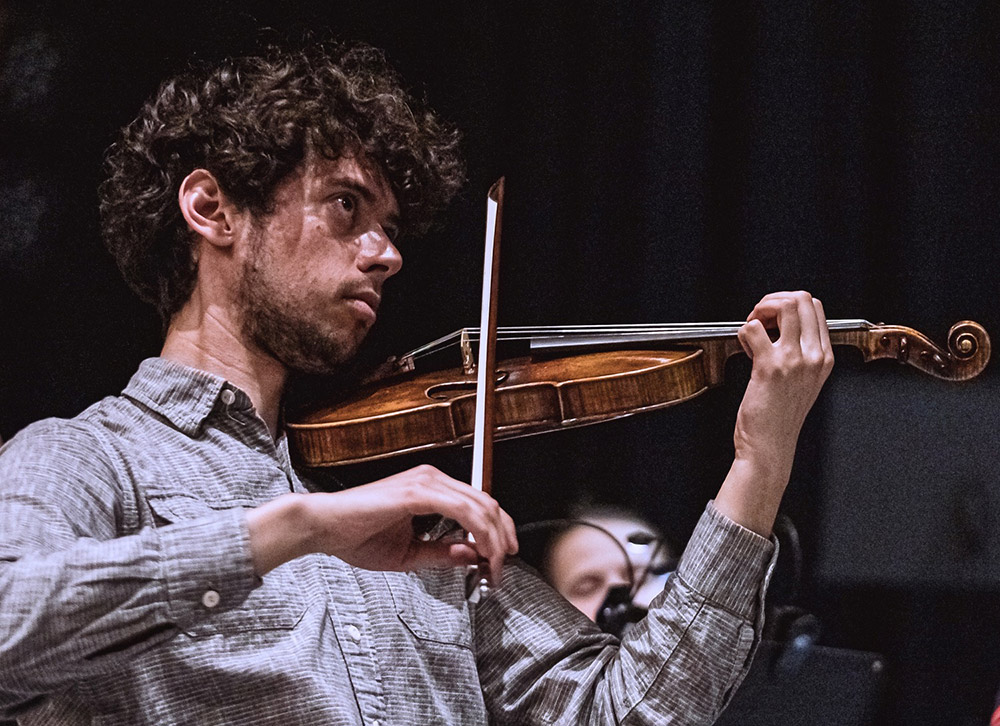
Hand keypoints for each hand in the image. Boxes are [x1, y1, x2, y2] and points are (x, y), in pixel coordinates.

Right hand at [247, 465, 518, 583]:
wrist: (322, 526)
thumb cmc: (354, 535)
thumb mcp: (409, 553)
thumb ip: (441, 553)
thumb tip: (472, 555)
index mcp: (431, 490)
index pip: (479, 505)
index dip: (496, 534)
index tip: (499, 560)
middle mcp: (431, 480)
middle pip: (487, 503)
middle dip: (501, 538)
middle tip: (501, 568)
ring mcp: (426, 482)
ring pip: (481, 505)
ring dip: (494, 538)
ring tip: (494, 564)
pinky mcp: (417, 491)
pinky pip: (462, 509)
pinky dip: (479, 531)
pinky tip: (480, 550)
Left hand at [715, 291, 833, 534]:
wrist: (770, 447)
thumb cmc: (780, 416)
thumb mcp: (802, 381)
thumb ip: (798, 353)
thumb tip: (776, 326)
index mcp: (824, 357)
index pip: (815, 307)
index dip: (788, 304)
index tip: (772, 318)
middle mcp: (813, 356)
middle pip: (802, 300)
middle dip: (774, 301)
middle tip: (759, 318)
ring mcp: (794, 361)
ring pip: (785, 306)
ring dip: (760, 311)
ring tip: (752, 329)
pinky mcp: (770, 367)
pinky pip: (753, 328)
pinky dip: (743, 332)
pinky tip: (744, 348)